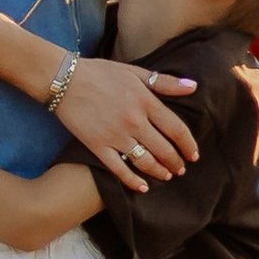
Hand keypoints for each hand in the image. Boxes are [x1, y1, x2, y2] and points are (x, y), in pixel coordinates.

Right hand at [51, 56, 199, 192]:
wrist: (64, 80)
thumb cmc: (100, 73)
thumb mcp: (135, 72)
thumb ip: (165, 82)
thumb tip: (194, 87)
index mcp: (145, 101)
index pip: (177, 129)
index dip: (189, 145)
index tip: (194, 155)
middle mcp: (134, 121)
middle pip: (164, 149)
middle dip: (176, 162)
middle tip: (181, 168)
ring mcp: (115, 136)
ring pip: (145, 162)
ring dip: (159, 172)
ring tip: (167, 176)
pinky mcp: (98, 146)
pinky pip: (119, 169)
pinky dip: (133, 181)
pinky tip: (142, 187)